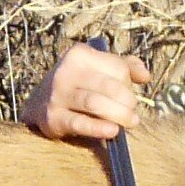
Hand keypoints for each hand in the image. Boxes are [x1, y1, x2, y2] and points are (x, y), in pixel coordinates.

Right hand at [18, 42, 150, 141]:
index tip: (127, 95)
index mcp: (79, 54)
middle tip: (132, 113)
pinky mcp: (52, 117)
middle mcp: (66, 71)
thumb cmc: (78, 84)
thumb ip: (124, 67)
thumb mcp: (97, 69)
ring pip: (96, 103)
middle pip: (110, 87)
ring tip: (130, 122)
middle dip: (128, 102)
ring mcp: (57, 94)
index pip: (118, 68)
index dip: (129, 84)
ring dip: (119, 115)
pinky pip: (79, 123)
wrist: (38, 103)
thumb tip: (146, 76)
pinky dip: (98, 128)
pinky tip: (113, 131)